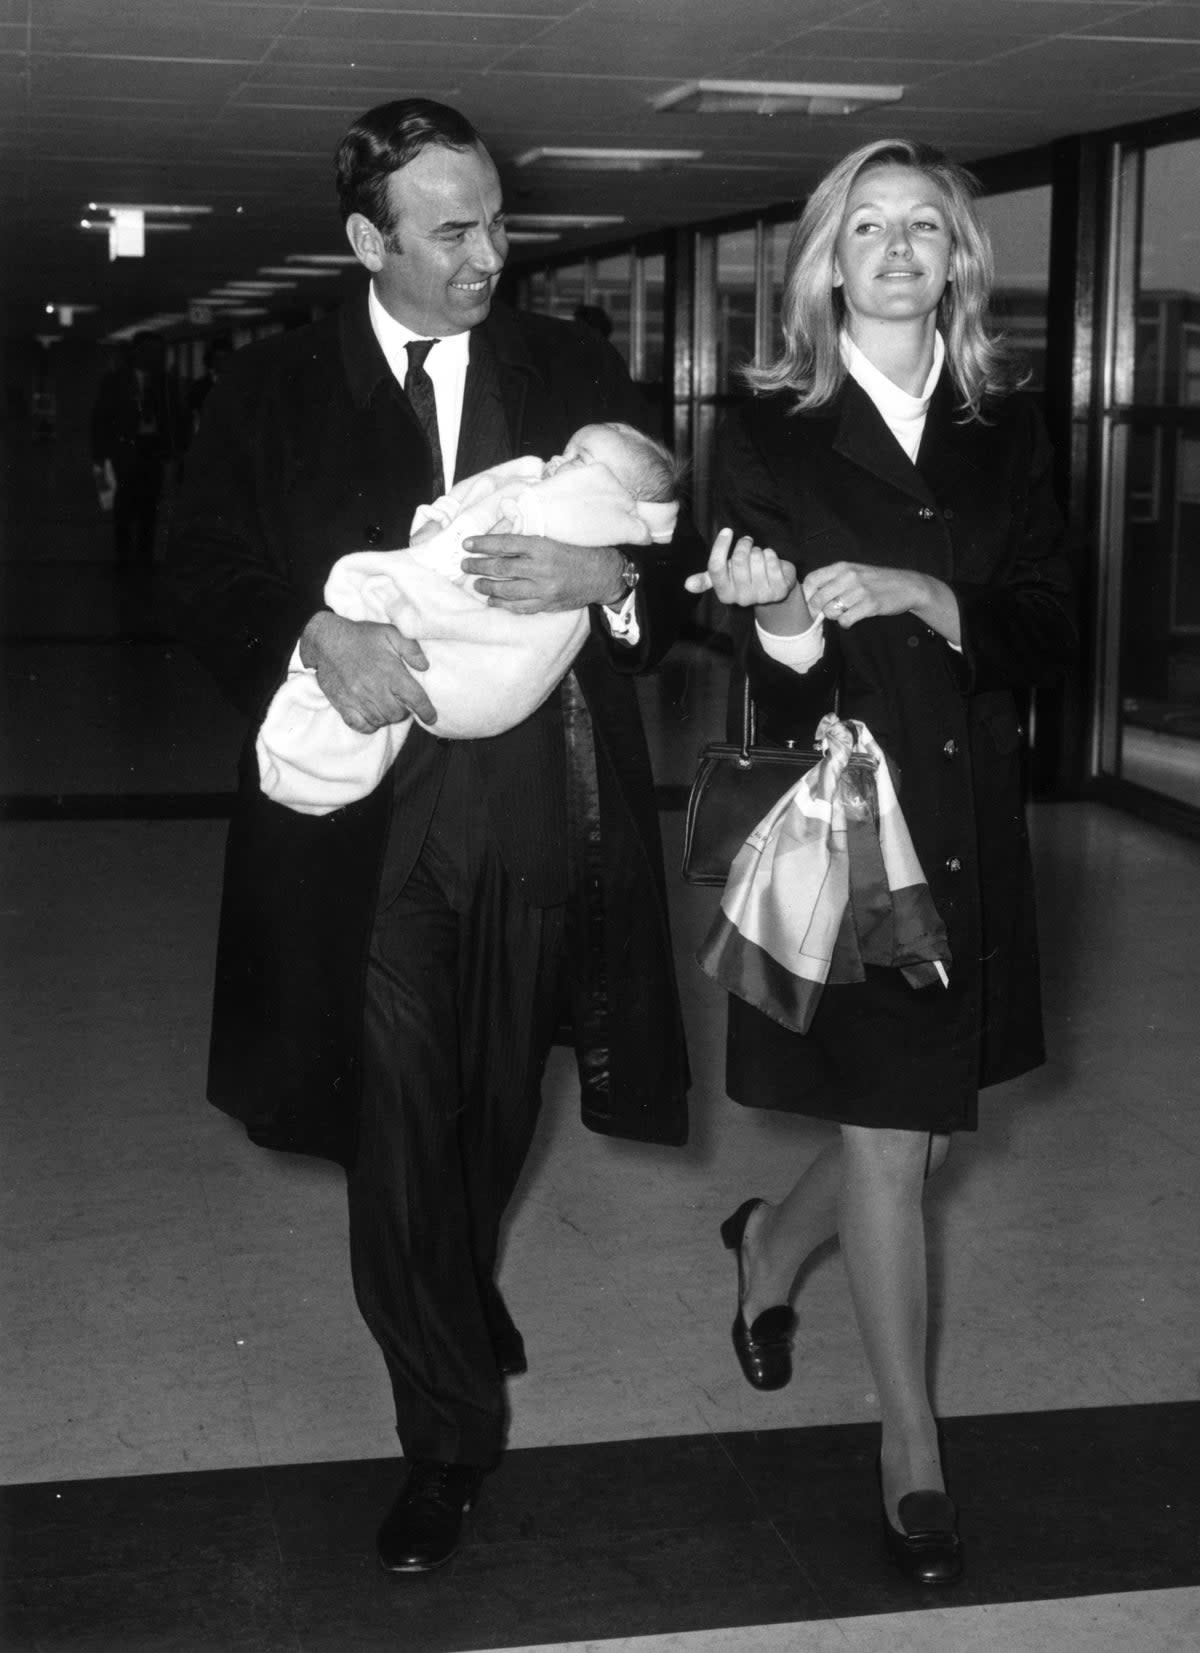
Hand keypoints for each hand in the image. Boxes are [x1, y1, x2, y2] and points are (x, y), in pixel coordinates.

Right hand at [298, 612, 434, 731]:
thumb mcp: (390, 632)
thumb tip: (424, 666)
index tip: (431, 717)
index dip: (426, 711)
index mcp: (391, 672)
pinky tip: (371, 714)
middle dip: (403, 710)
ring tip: (385, 705)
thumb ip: (411, 648)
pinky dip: (369, 724)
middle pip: (398, 714)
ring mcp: (357, 698)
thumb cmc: (361, 636)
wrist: (326, 640)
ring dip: (387, 716)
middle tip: (400, 701)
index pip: (415, 699)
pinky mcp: (343, 704)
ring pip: (381, 721)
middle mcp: (375, 688)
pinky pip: (361, 725)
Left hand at [461, 533, 624, 612]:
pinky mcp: (546, 604)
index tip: (466, 544)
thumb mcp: (553, 539)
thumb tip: (499, 542)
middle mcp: (541, 568)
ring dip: (487, 587)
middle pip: (501, 568)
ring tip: (476, 583)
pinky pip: (518, 607)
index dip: (483, 544)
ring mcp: (543, 589)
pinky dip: (502, 604)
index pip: (505, 543)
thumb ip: (528, 542)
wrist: (601, 574)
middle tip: (465, 564)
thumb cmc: (576, 553)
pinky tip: (492, 601)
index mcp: (542, 547)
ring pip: (506, 590)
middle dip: (479, 566)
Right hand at [685, 528, 797, 605]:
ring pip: (756, 558)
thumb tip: (687, 585)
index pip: (716, 567)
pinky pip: (772, 561)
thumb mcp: (726, 578)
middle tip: (748, 542)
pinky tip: (771, 561)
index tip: (727, 531)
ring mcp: (761, 596)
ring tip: (760, 556)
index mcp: (725, 594)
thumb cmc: (747, 577)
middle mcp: (742, 599)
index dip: (720, 546)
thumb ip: (707, 579)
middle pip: (738, 559)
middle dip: (744, 545)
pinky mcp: (779, 591)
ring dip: (759, 551)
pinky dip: (772, 555)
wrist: (775, 589)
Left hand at [802, 562, 947, 632]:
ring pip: (830, 611)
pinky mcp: (869, 605)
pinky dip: (846, 623)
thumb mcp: (854, 572)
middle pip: (817, 599)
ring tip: (846, 613)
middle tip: (830, 612)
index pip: (811, 580)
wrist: (908, 586)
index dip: (806, 595)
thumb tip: (809, 597)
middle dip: (819, 610)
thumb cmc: (876, 581)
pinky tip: (853, 618)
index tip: (811, 604)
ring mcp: (859, 590)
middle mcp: (848, 576)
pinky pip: (845, 620)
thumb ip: (833, 580)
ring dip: (835, 617)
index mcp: (842, 566)